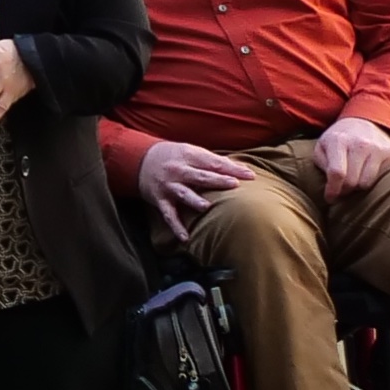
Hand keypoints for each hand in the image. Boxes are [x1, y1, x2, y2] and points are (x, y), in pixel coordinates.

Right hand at [137, 137, 255, 244]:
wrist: (139, 159)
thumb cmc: (173, 156)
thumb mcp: (190, 151)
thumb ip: (213, 161)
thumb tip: (241, 170)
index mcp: (188, 156)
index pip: (213, 162)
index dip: (232, 168)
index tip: (250, 176)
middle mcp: (178, 171)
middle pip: (200, 176)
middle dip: (217, 180)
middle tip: (233, 184)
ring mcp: (169, 186)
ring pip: (183, 194)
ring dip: (194, 200)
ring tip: (206, 207)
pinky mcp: (160, 200)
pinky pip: (168, 215)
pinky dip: (176, 227)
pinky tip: (185, 238)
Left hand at [312, 113, 389, 193]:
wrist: (364, 121)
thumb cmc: (339, 139)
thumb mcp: (323, 146)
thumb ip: (323, 165)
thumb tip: (331, 188)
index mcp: (338, 140)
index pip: (337, 173)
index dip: (333, 190)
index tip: (330, 198)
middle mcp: (360, 143)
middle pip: (352, 181)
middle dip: (344, 190)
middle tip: (341, 189)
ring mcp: (378, 148)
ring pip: (367, 183)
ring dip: (357, 187)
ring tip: (353, 179)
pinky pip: (380, 178)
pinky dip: (371, 179)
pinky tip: (365, 172)